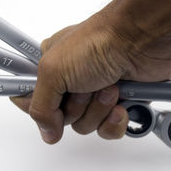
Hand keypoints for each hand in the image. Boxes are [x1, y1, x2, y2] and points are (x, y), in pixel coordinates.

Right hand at [10, 10, 170, 143]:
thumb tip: (47, 131)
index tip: (49, 101)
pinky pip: (107, 130)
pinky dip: (115, 120)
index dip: (36, 107)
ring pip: (84, 125)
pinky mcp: (116, 104)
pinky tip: (122, 103)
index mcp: (49, 70)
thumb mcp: (53, 71)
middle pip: (60, 118)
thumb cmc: (99, 42)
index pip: (29, 99)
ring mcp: (93, 94)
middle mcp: (70, 83)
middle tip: (85, 86)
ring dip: (98, 109)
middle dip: (76, 107)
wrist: (141, 39)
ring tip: (108, 86)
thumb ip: (40, 106)